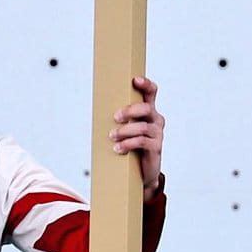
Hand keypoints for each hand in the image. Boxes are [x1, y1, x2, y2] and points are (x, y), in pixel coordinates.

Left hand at [109, 77, 164, 202]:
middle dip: (129, 111)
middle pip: (146, 108)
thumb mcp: (123, 129)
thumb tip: (95, 108)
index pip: (151, 92)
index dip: (145, 84)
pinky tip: (118, 149)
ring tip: (112, 136)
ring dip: (124, 131)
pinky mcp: (156, 148)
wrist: (140, 172)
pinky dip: (127, 144)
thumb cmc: (128, 145)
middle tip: (115, 117)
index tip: (134, 80)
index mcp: (148, 111)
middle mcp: (156, 119)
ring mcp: (157, 134)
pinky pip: (142, 142)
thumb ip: (116, 118)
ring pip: (142, 127)